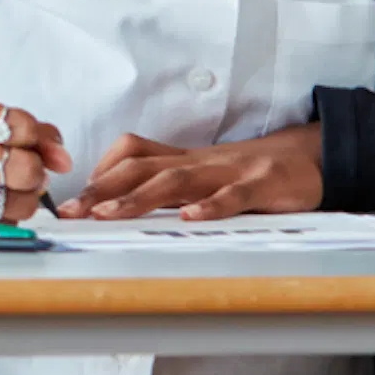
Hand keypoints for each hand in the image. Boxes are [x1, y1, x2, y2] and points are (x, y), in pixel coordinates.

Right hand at [0, 95, 71, 221]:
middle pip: (23, 167)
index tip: (38, 146)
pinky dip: (2, 220)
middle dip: (35, 172)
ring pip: (16, 203)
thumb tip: (62, 159)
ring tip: (5, 191)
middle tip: (24, 172)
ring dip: (23, 200)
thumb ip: (21, 129)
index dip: (41, 138)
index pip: (20, 125)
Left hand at [62, 126, 324, 220]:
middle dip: (102, 189)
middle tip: (71, 212)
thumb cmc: (245, 172)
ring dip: (139, 197)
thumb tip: (114, 205)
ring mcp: (229, 171)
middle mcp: (198, 162)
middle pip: (141, 167)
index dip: (97, 174)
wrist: (306, 158)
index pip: (130, 156)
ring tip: (108, 213)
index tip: (68, 200)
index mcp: (181, 159)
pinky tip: (192, 218)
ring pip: (177, 180)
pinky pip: (234, 196)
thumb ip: (164, 186)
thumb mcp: (201, 175)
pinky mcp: (262, 185)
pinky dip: (212, 206)